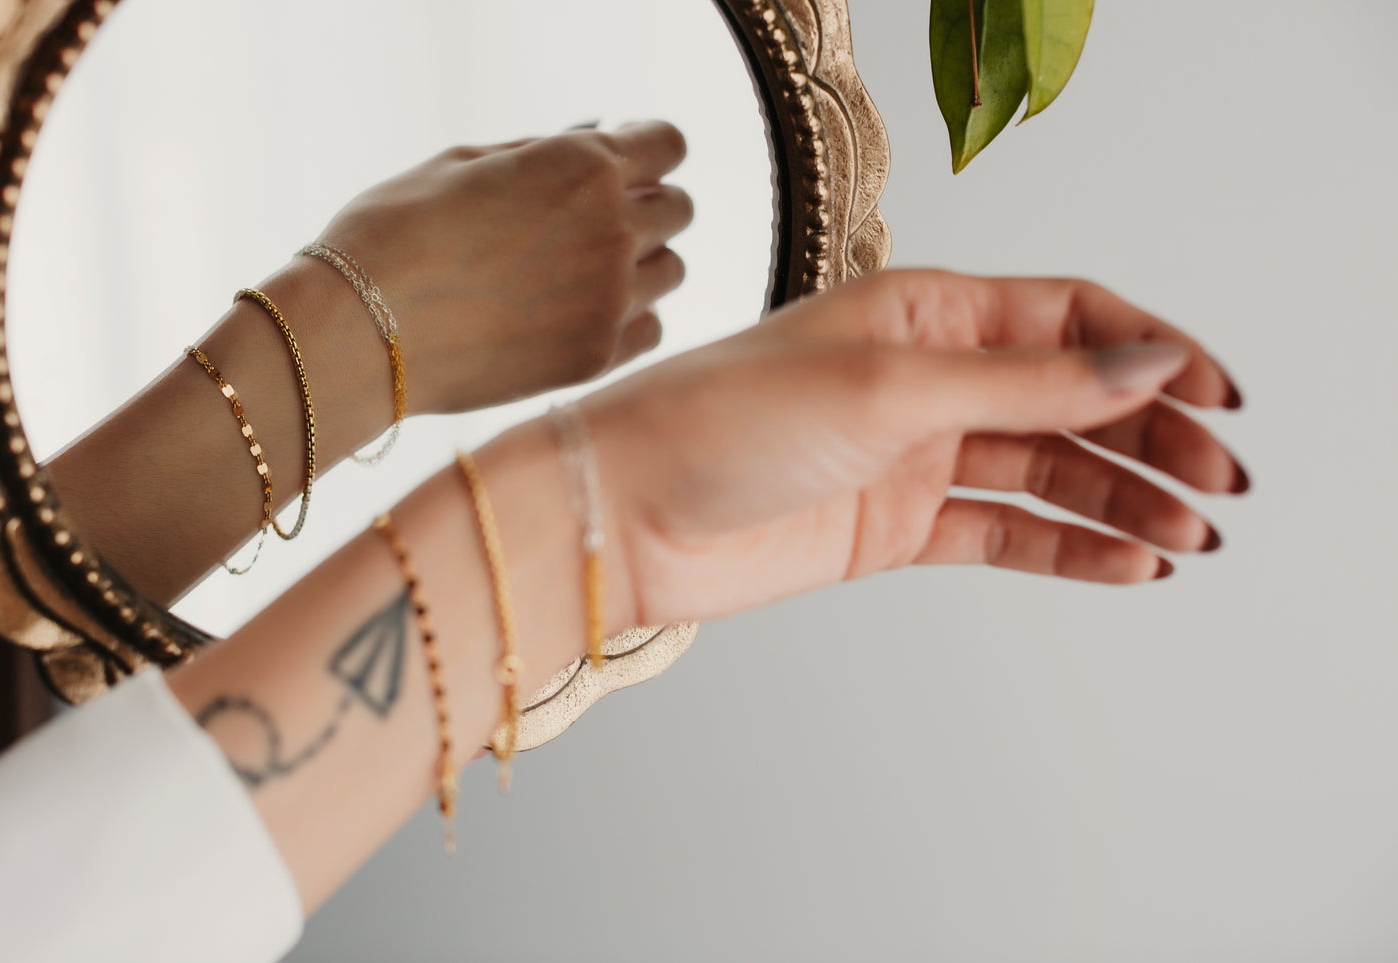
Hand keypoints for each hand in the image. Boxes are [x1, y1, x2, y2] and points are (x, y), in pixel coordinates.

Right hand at [313, 120, 692, 412]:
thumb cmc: (396, 232)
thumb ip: (544, 150)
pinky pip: (651, 329)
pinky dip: (630, 319)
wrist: (358, 332)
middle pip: (678, 209)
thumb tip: (598, 135)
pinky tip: (581, 315)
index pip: (667, 144)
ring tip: (578, 272)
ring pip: (671, 271)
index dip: (646, 148)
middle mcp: (613, 230)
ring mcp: (612, 299)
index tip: (623, 162)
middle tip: (594, 220)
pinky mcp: (597, 358)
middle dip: (646, 205)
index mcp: (583, 166)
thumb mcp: (464, 162)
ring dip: (640, 264)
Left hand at [582, 270, 1247, 625]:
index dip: (1151, 351)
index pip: (1069, 318)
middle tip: (1220, 482)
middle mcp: (927, 377)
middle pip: (1072, 399)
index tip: (1217, 395)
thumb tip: (1145, 360)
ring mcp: (913, 455)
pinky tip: (1126, 563)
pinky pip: (1002, 532)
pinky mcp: (892, 526)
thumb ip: (1024, 383)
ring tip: (1190, 535)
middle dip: (1153, 436)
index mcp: (927, 311)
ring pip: (1047, 470)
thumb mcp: (890, 386)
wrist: (627, 512)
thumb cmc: (727, 419)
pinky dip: (1067, 548)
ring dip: (1122, 499)